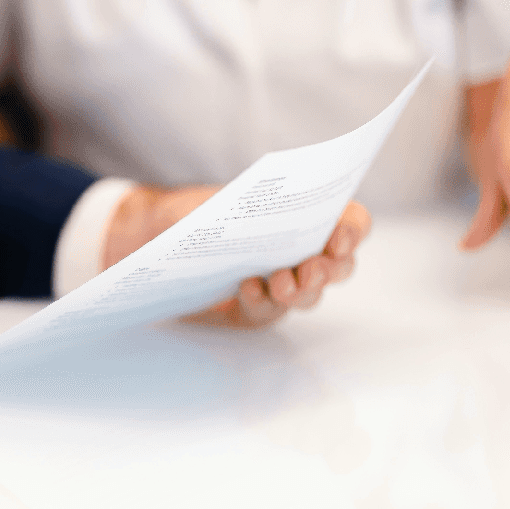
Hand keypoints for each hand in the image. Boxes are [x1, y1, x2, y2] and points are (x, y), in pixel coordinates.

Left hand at [102, 185, 371, 328]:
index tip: (337, 238)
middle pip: (338, 267)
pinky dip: (261, 301)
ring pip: (309, 295)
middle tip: (311, 268)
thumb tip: (264, 214)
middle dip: (329, 269)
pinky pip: (268, 311)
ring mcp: (281, 283)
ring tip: (280, 282)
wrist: (156, 236)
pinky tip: (247, 289)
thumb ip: (248, 203)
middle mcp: (302, 252)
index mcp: (306, 216)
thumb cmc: (198, 209)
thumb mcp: (220, 197)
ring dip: (300, 291)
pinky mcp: (255, 308)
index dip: (352, 231)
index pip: (351, 223)